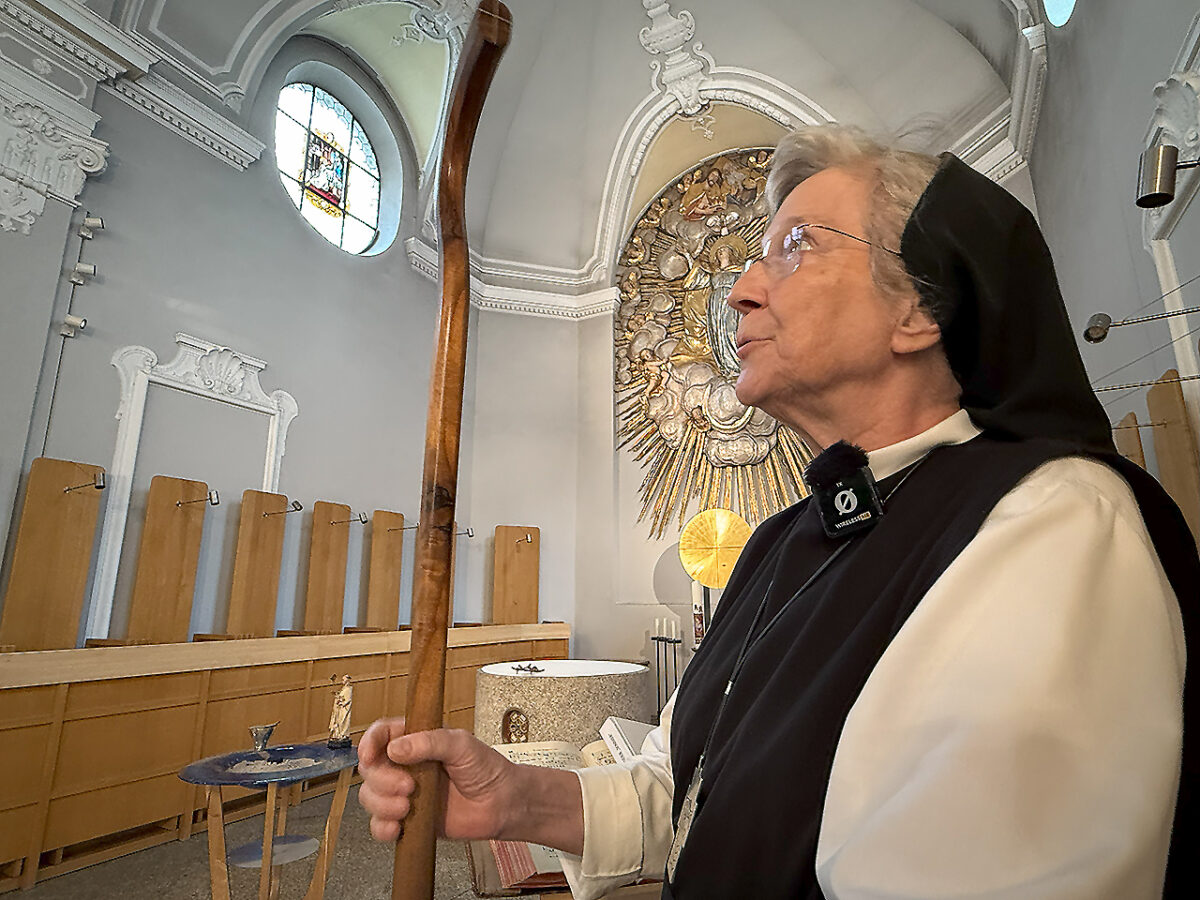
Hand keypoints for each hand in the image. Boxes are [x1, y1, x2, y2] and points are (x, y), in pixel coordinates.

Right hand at [357, 717, 517, 842]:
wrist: (501, 804)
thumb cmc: (486, 769)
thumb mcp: (461, 744)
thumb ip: (430, 742)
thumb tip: (396, 748)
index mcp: (416, 740)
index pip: (382, 735)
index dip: (370, 743)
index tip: (370, 755)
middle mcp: (406, 765)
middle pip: (371, 769)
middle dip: (382, 780)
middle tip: (408, 786)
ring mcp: (404, 793)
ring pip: (370, 797)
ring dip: (382, 804)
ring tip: (408, 807)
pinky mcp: (408, 819)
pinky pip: (380, 825)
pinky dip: (382, 828)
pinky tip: (397, 827)